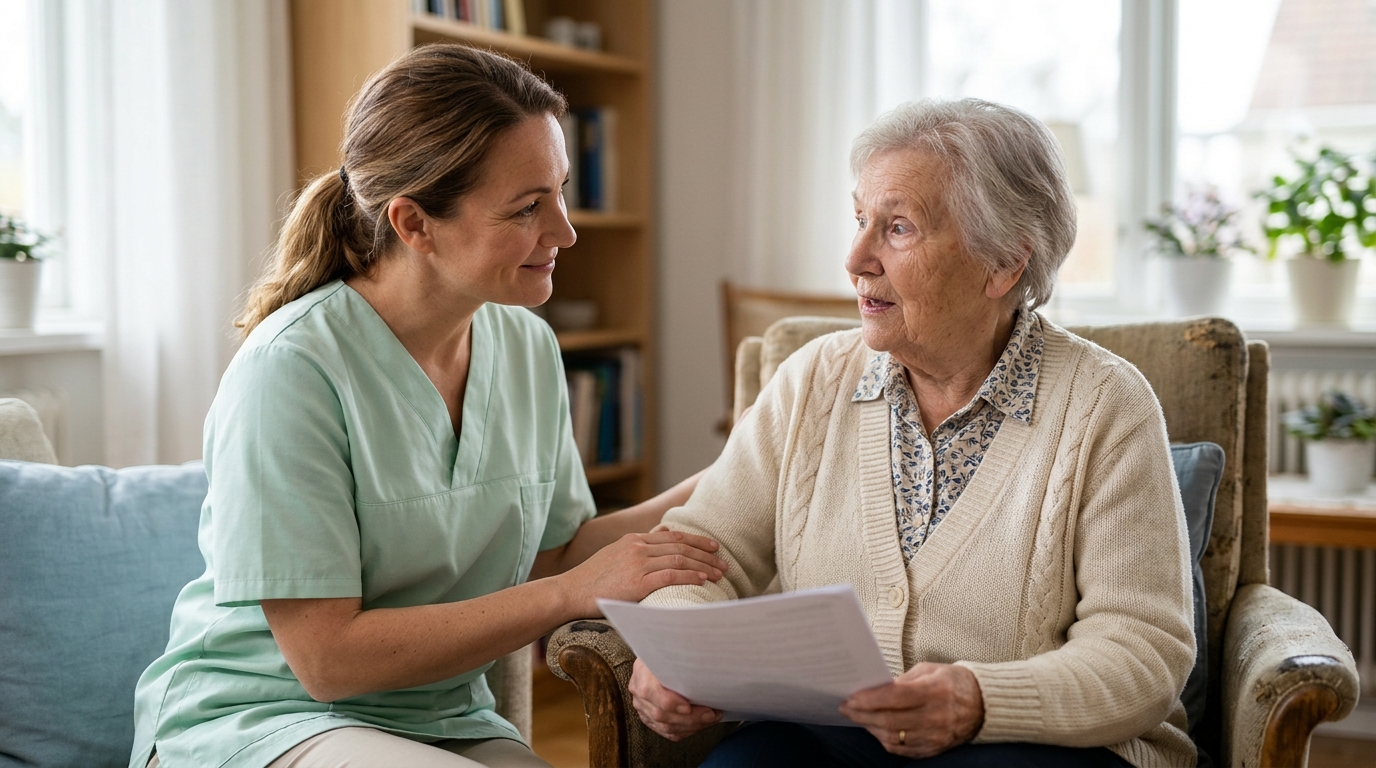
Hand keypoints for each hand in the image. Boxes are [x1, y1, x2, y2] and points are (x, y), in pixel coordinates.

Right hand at [560, 530, 726, 615]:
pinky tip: (703, 580)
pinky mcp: (637, 583)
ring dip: (703, 566)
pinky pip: (670, 575)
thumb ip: (637, 549)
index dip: (696, 541)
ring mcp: (637, 564)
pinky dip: (690, 576)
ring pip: (680, 559)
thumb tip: (661, 540)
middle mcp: (637, 547)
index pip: (673, 536)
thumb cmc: (591, 580)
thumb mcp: (614, 555)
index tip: (712, 547)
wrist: (569, 592)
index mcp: (633, 540)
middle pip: (681, 546)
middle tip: (723, 561)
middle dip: (705, 553)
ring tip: (719, 573)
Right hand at [629, 658, 721, 740]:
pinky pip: (669, 732)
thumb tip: (703, 655)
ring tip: (712, 717)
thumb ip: (681, 654)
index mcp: (641, 671)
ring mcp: (643, 707)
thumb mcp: (671, 647)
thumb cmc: (670, 651)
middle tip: (711, 713)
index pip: (649, 691)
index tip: (688, 706)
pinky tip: (701, 724)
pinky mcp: (650, 719)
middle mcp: (638, 691)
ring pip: (666, 726)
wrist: (661, 657)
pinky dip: (688, 730)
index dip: (669, 702)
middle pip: (660, 714)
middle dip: (690, 718)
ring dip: (693, 725)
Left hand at [838, 662, 983, 758]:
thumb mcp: (929, 670)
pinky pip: (903, 749)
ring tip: (858, 717)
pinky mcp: (935, 749)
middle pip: (889, 719)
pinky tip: (876, 729)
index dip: (869, 698)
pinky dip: (885, 740)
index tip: (851, 697)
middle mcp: (936, 716)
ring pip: (893, 737)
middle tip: (846, 708)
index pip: (894, 697)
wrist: (984, 705)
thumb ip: (902, 680)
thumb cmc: (953, 682)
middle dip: (862, 714)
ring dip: (870, 727)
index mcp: (934, 691)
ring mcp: (936, 736)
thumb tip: (874, 688)